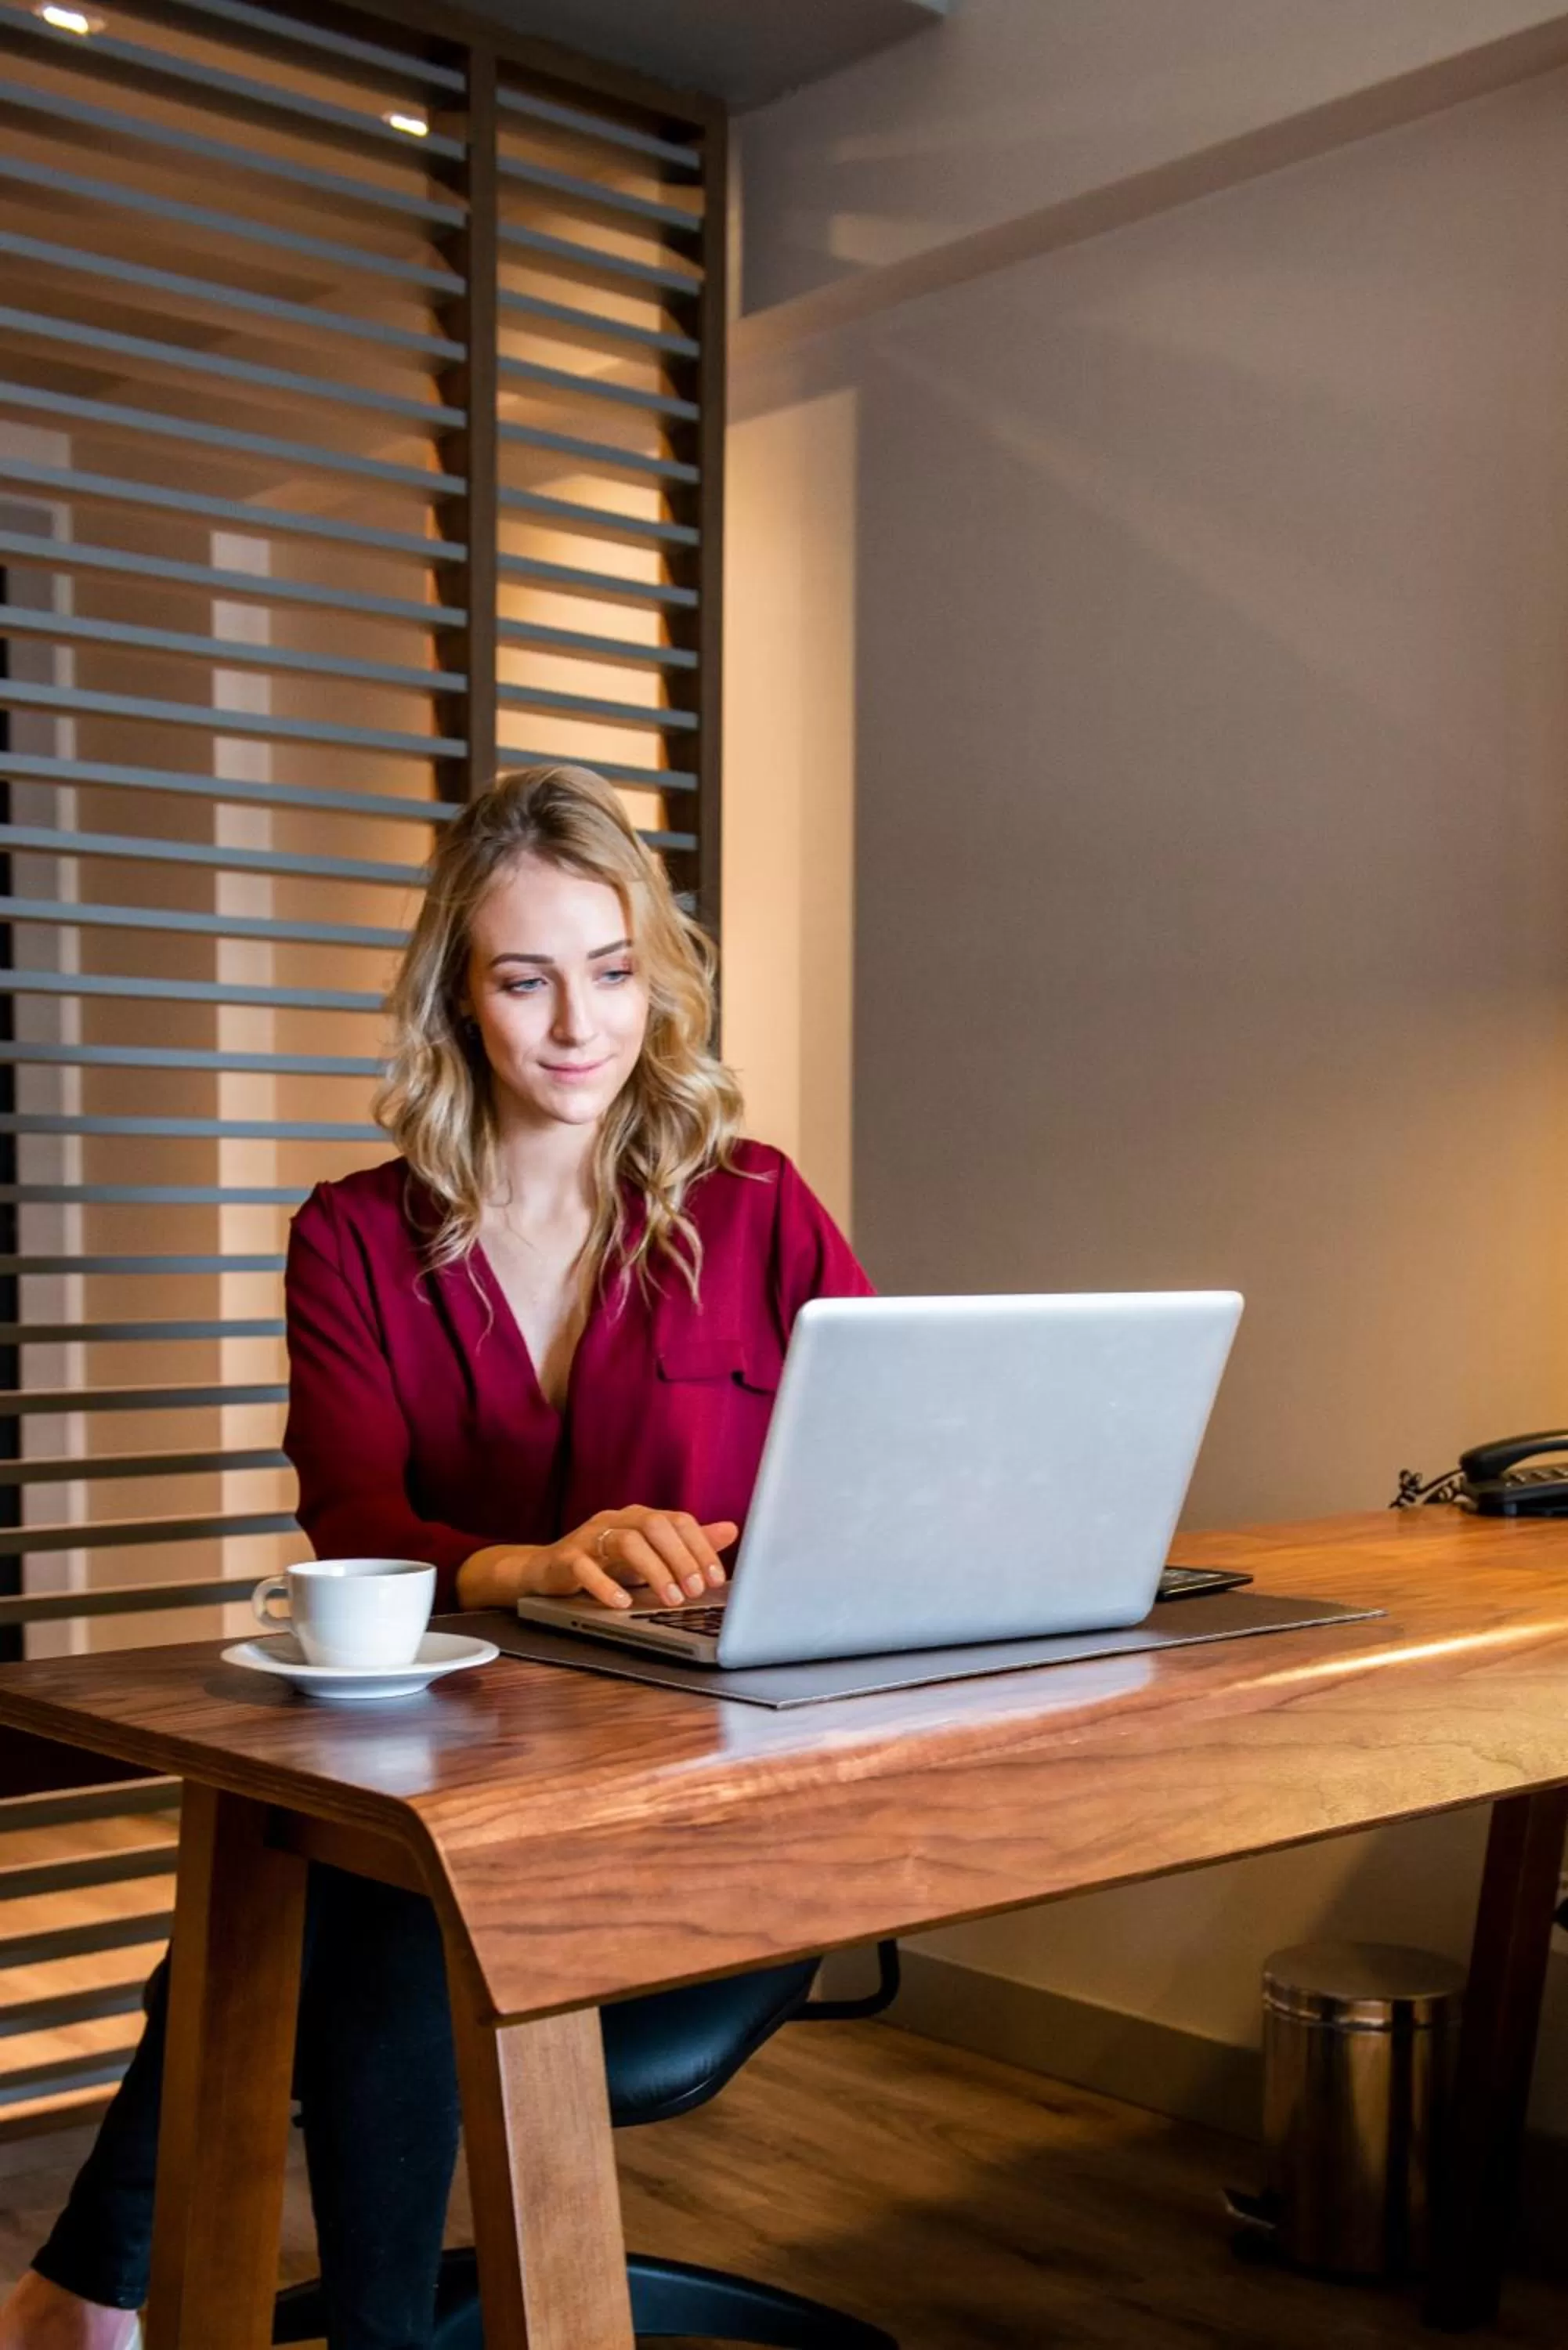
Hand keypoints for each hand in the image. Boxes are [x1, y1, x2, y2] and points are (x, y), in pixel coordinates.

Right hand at [456, 1510, 736, 1612]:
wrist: (547, 1570)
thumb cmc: (605, 1563)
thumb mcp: (650, 1554)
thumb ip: (687, 1543)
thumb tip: (731, 1530)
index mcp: (641, 1516)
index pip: (678, 1521)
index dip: (700, 1548)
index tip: (716, 1579)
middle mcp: (617, 1519)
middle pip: (655, 1526)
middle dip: (681, 1559)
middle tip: (696, 1591)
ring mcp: (590, 1537)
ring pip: (626, 1542)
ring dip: (653, 1571)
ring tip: (670, 1599)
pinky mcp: (566, 1558)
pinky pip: (585, 1567)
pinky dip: (605, 1586)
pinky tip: (623, 1604)